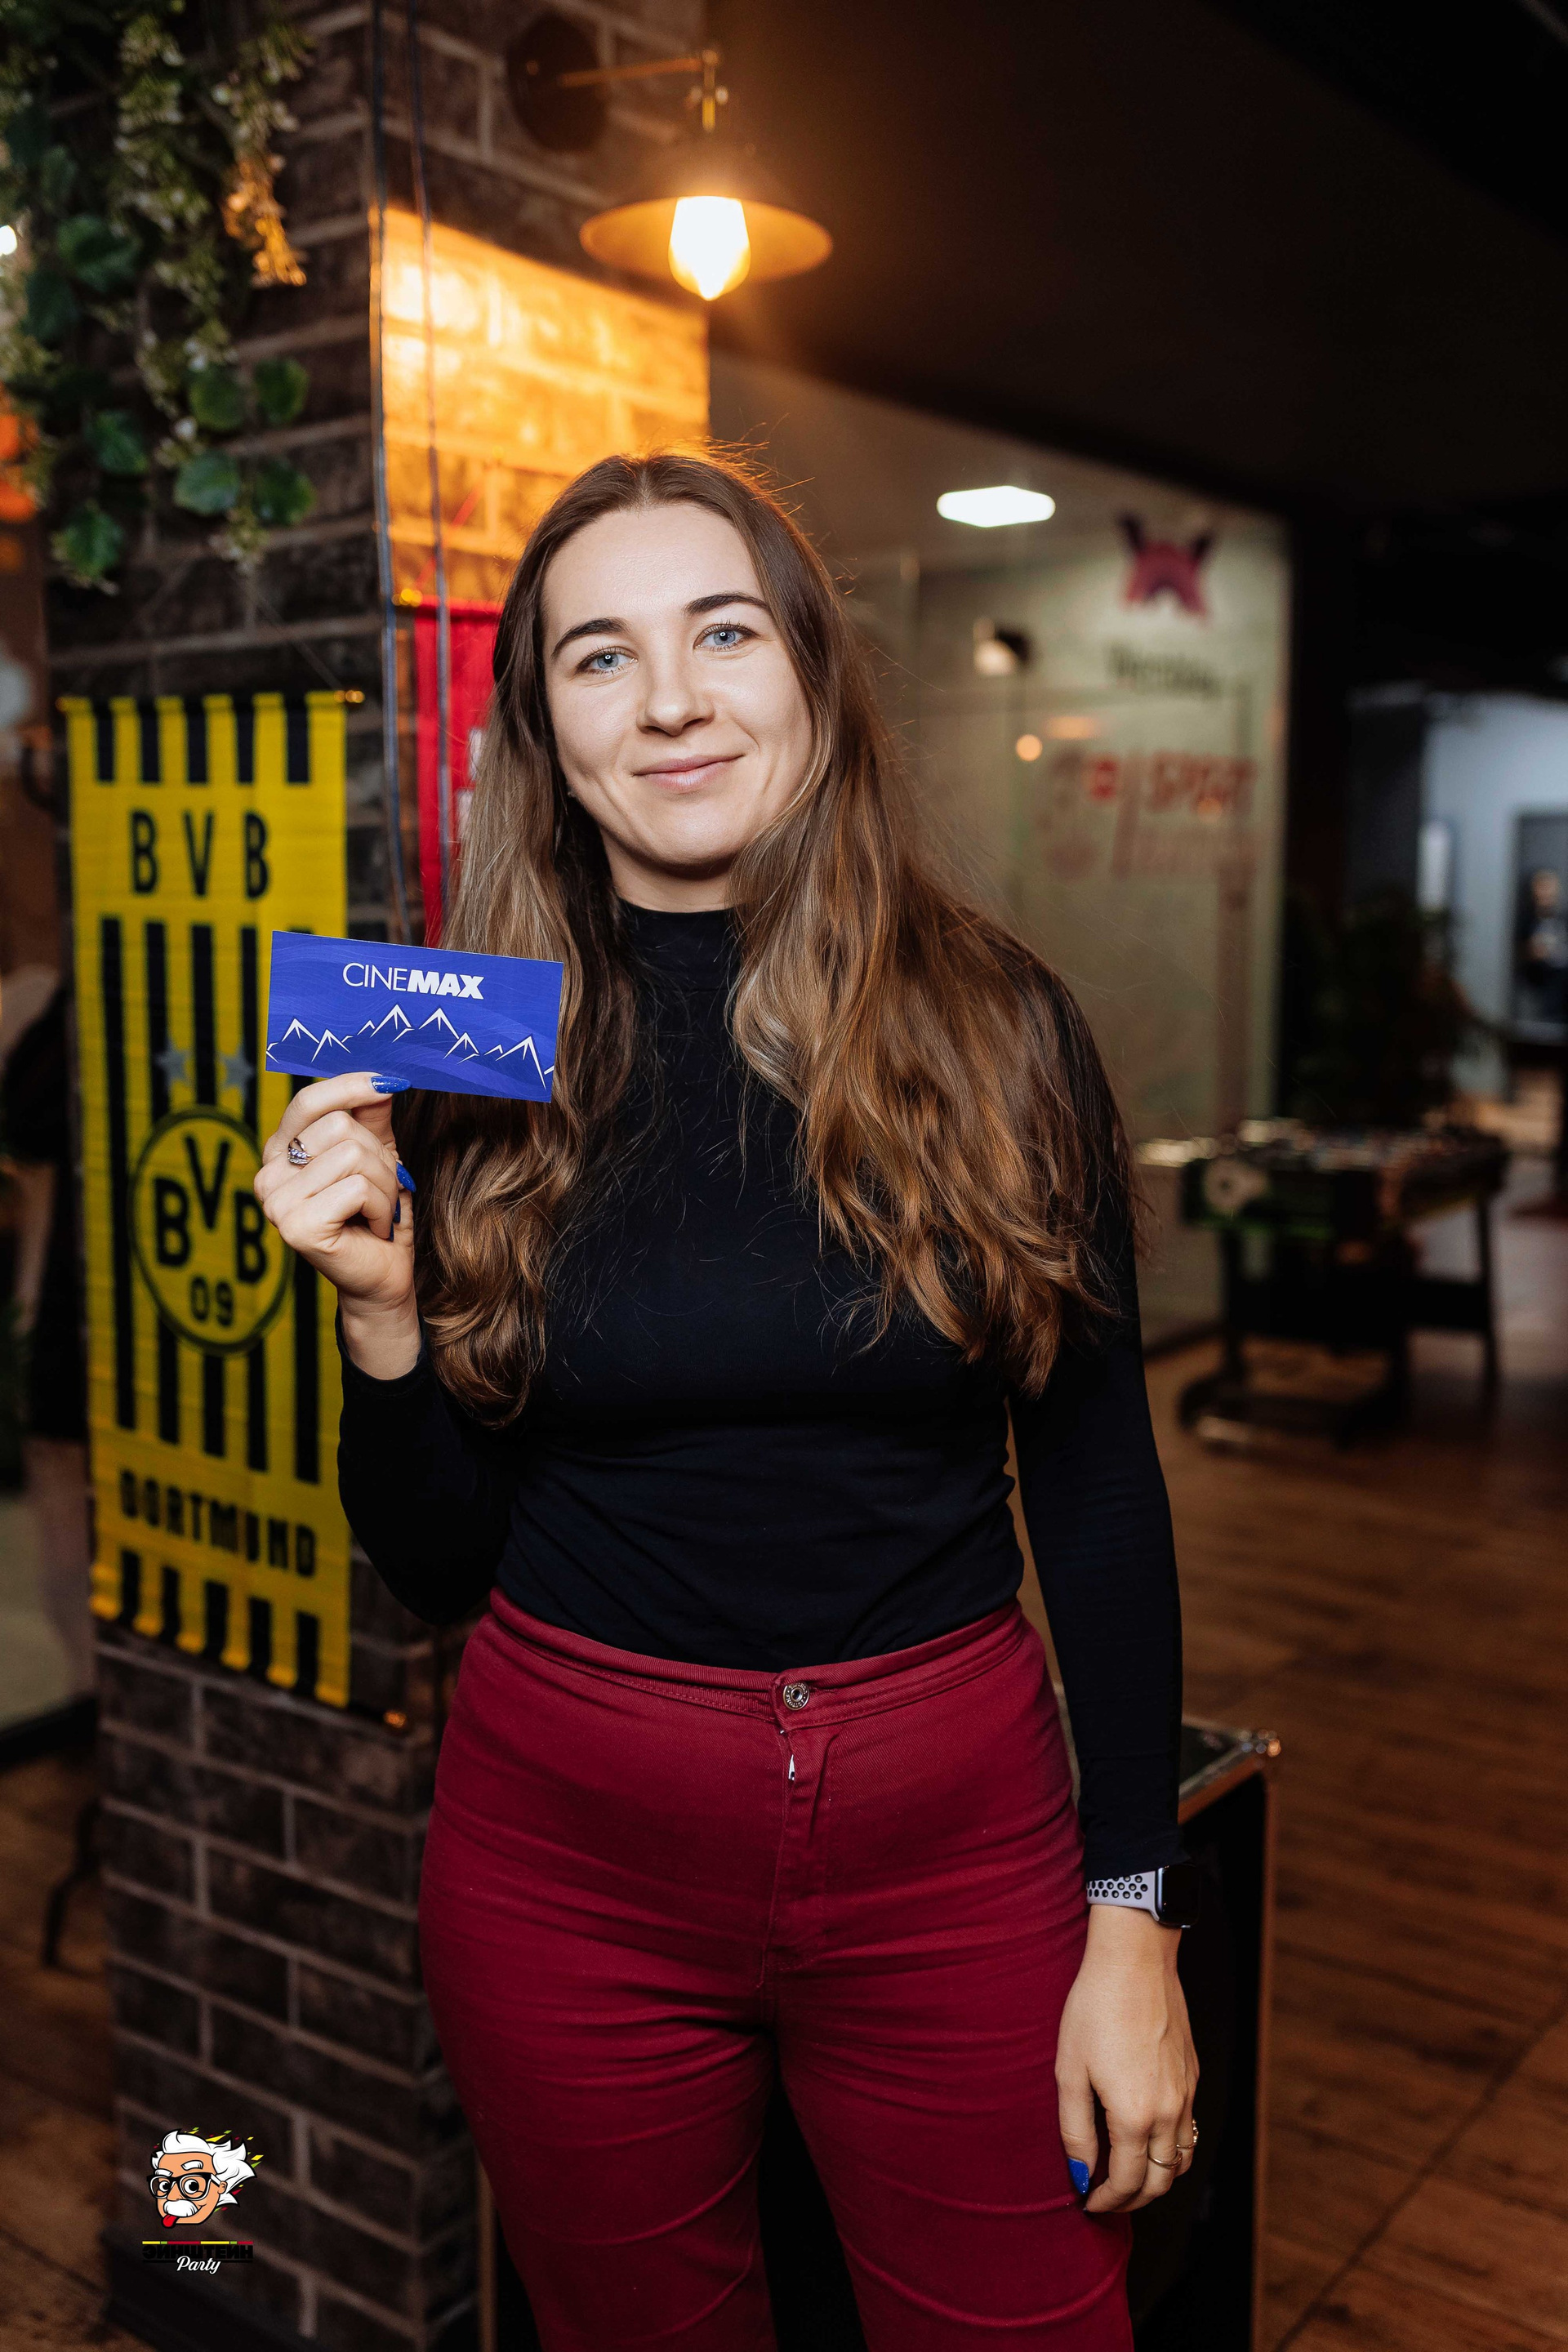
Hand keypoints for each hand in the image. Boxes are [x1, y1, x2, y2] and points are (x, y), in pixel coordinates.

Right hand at [254, 1074, 419, 1378]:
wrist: (382, 1274)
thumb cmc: (377, 1214)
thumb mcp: (378, 1154)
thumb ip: (371, 1115)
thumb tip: (382, 1075)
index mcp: (280, 1151)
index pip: (309, 1101)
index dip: (352, 1086)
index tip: (393, 1082)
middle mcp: (268, 1173)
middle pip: (340, 1127)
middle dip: (380, 1158)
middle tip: (380, 1191)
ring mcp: (275, 1202)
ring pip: (353, 1156)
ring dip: (384, 1185)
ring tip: (376, 1211)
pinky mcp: (296, 1226)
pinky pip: (358, 1188)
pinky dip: (381, 1207)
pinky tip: (372, 1228)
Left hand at [1055, 1903, 1198, 2212]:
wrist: (1134, 1960)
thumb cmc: (1094, 2010)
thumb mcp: (1070, 2071)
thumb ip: (1075, 2131)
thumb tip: (1080, 2175)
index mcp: (1135, 2116)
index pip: (1126, 2182)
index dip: (1106, 2201)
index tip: (1087, 2203)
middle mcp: (1169, 2112)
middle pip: (1160, 2181)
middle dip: (1132, 2199)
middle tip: (1105, 2198)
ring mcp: (1186, 2093)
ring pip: (1182, 2159)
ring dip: (1158, 2178)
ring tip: (1127, 2175)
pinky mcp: (1193, 2074)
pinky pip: (1189, 2129)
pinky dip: (1172, 2148)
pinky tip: (1147, 2137)